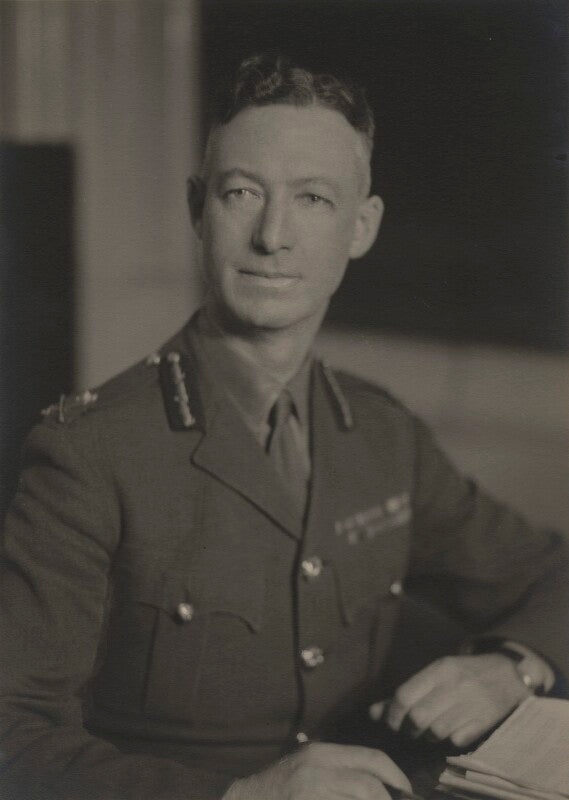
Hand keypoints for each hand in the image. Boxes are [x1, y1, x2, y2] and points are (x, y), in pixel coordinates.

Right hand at [222, 742, 411, 799]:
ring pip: (359, 799)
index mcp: (321, 754)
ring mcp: (311, 792)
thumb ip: (338, 770)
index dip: (396, 776)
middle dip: (390, 799)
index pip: (371, 758)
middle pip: (369, 784)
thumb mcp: (308, 766)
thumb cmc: (279, 787)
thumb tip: (379, 784)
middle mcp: (317, 770)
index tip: (407, 791)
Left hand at [371, 654, 530, 747]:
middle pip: (417, 717)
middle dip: (408, 729)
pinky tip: (448, 734)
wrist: (508, 675)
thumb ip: (405, 692)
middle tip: (409, 730)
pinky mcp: (484, 722)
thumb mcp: (435, 675)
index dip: (392, 714)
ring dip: (426, 737)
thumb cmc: (463, 675)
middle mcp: (455, 685)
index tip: (391, 722)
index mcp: (440, 669)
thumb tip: (373, 712)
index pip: (404, 695)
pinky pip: (456, 741)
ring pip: (435, 732)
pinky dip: (447, 742)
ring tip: (428, 732)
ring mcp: (472, 704)